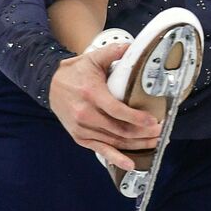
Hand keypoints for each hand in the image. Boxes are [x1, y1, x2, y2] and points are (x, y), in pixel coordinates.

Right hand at [48, 42, 159, 170]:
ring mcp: (82, 128)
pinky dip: (116, 158)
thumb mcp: (93, 58)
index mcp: (91, 94)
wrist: (50, 84)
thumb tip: (133, 46)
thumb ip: (114, 51)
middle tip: (160, 132)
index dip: (136, 118)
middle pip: (118, 129)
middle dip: (142, 133)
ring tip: (154, 143)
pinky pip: (100, 150)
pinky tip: (130, 163)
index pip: (116, 110)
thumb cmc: (76, 71)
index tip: (153, 120)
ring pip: (113, 141)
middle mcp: (85, 114)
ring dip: (135, 145)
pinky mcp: (79, 137)